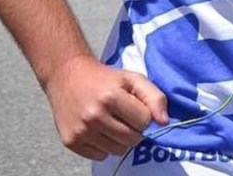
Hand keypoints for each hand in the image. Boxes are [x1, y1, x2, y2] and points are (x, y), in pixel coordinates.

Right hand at [44, 55, 167, 160]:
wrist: (68, 76)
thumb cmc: (106, 78)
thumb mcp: (133, 79)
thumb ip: (154, 97)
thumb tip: (164, 122)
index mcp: (111, 97)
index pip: (144, 121)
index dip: (144, 115)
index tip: (135, 108)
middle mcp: (94, 116)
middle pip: (132, 139)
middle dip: (135, 130)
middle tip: (126, 118)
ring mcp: (81, 130)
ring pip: (117, 150)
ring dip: (121, 140)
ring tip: (114, 124)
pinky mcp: (70, 141)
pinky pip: (100, 156)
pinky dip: (104, 147)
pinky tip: (100, 131)